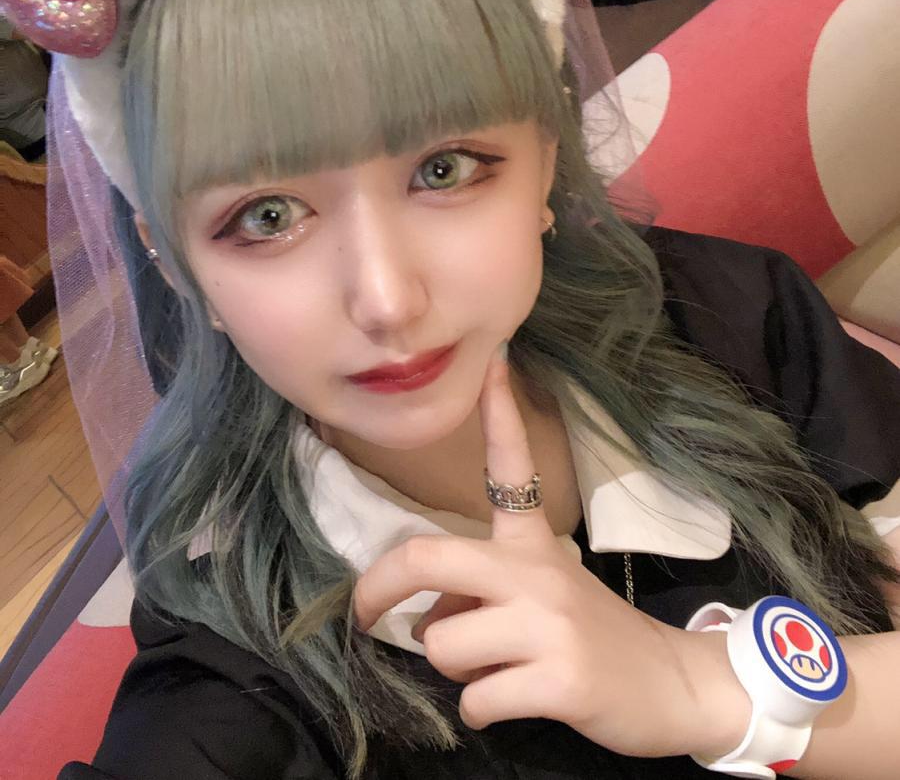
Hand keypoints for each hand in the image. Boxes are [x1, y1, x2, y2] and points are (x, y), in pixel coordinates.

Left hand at [353, 345, 748, 757]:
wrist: (669, 685)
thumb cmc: (593, 635)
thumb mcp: (542, 595)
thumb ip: (482, 591)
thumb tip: (422, 616)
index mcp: (533, 543)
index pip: (512, 467)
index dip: (500, 413)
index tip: (491, 363)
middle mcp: (537, 571)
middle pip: (430, 557)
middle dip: (379, 588)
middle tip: (364, 614)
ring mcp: (549, 623)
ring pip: (443, 644)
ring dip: (455, 669)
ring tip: (497, 670)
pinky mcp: (560, 677)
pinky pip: (475, 701)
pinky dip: (480, 711)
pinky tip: (515, 701)